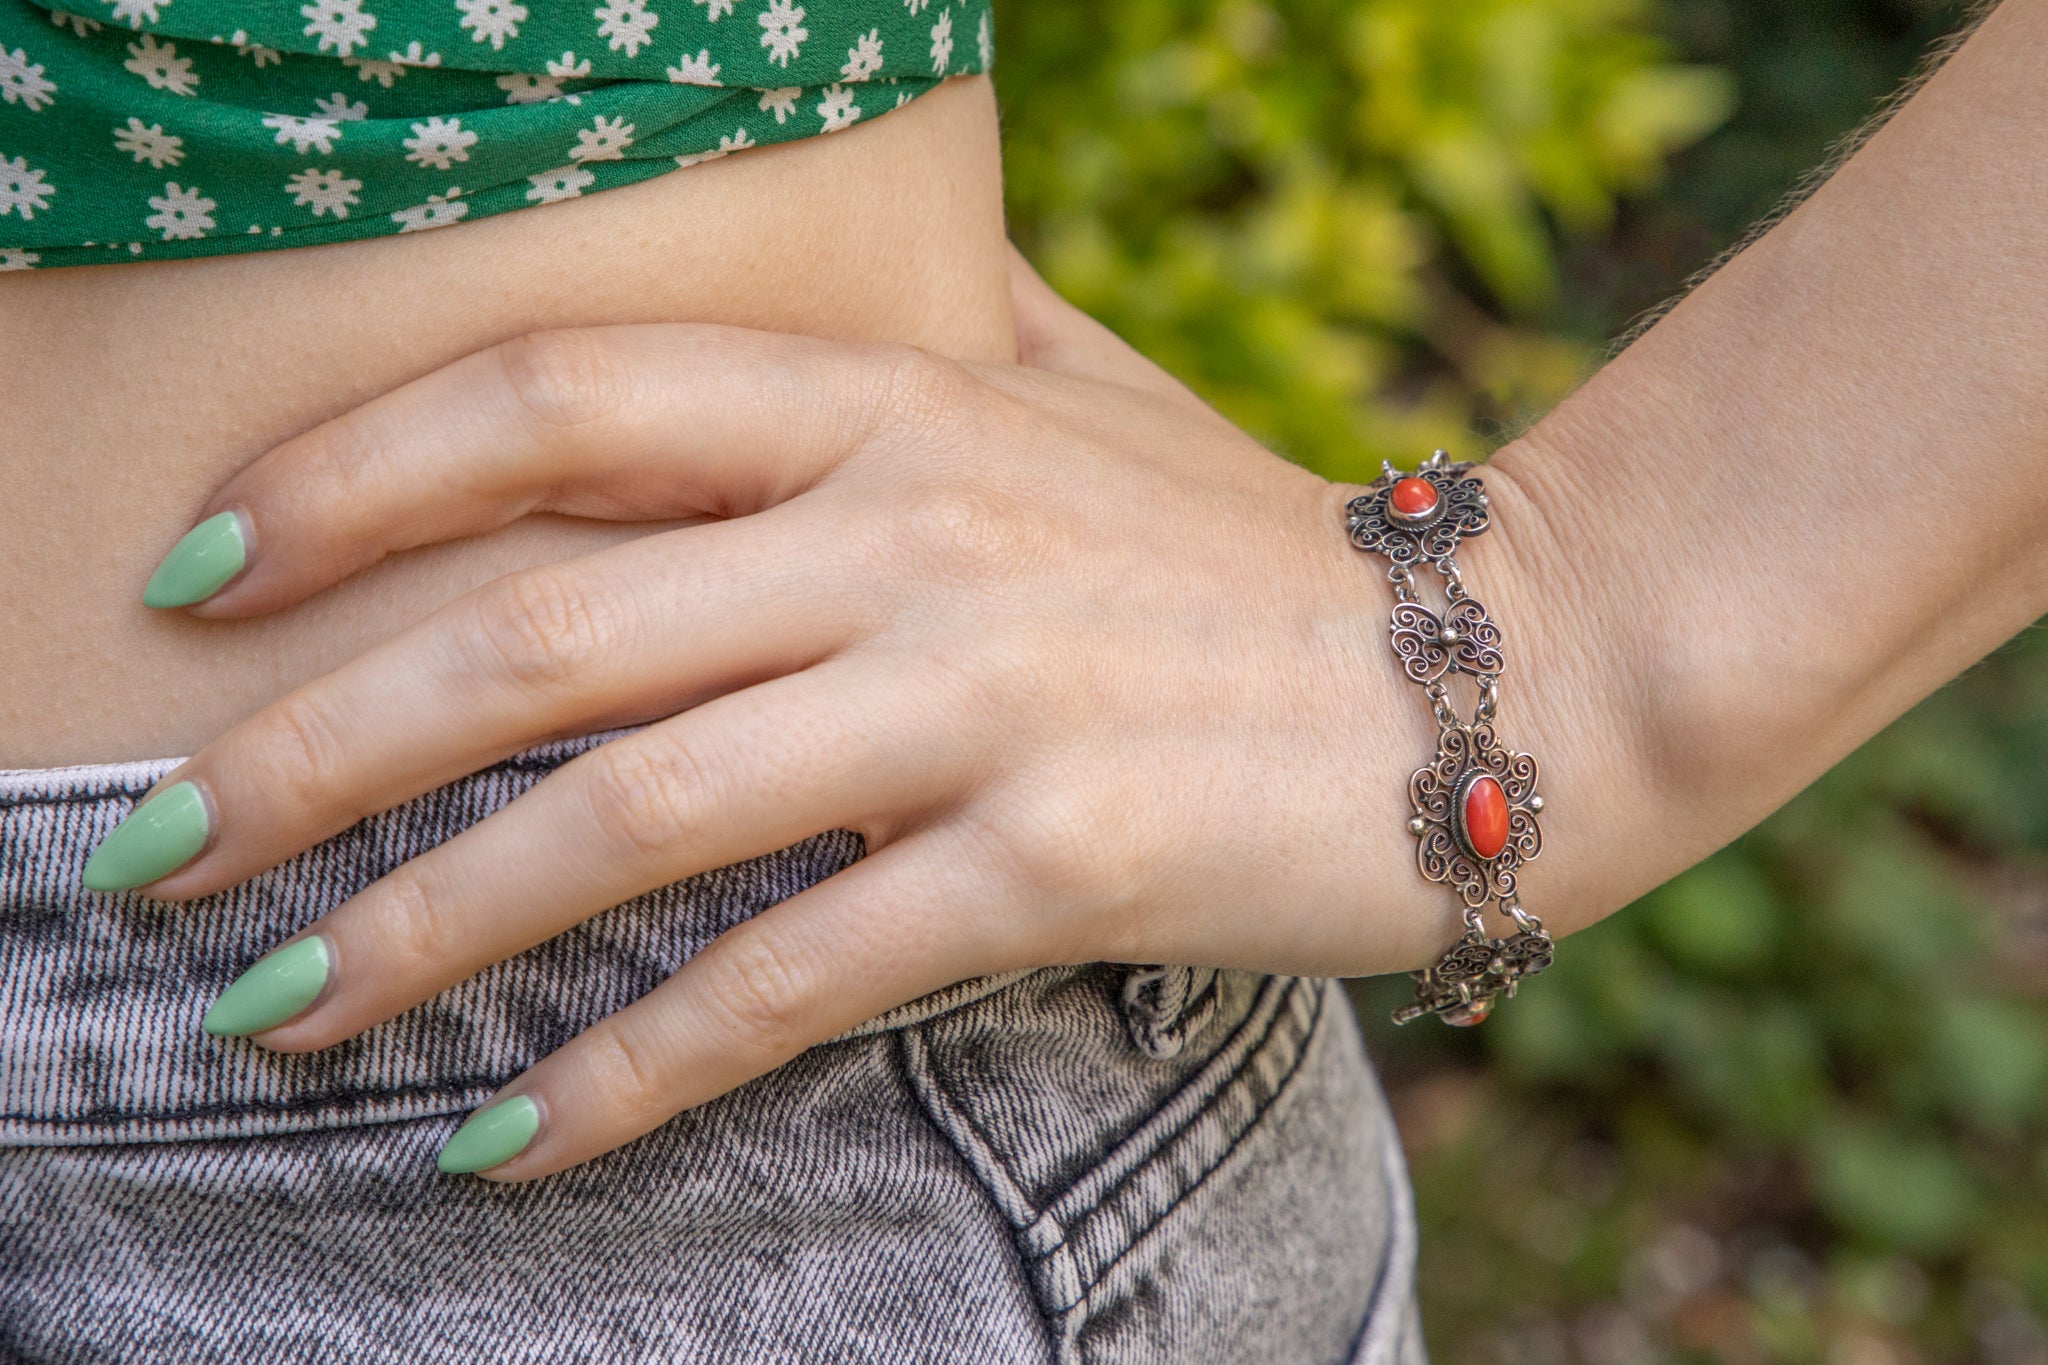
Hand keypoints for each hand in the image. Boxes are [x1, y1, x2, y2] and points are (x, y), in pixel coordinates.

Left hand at [95, 247, 1633, 1177]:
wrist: (1503, 675)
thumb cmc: (1253, 546)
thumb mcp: (1079, 400)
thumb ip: (923, 338)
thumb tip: (786, 291)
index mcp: (895, 404)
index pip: (556, 399)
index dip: (349, 477)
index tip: (193, 576)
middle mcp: (914, 532)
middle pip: (532, 632)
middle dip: (298, 751)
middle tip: (143, 859)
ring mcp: (986, 695)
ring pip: (627, 815)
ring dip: (418, 927)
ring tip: (271, 1016)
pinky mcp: (1060, 856)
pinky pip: (791, 976)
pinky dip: (631, 1071)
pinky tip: (509, 1141)